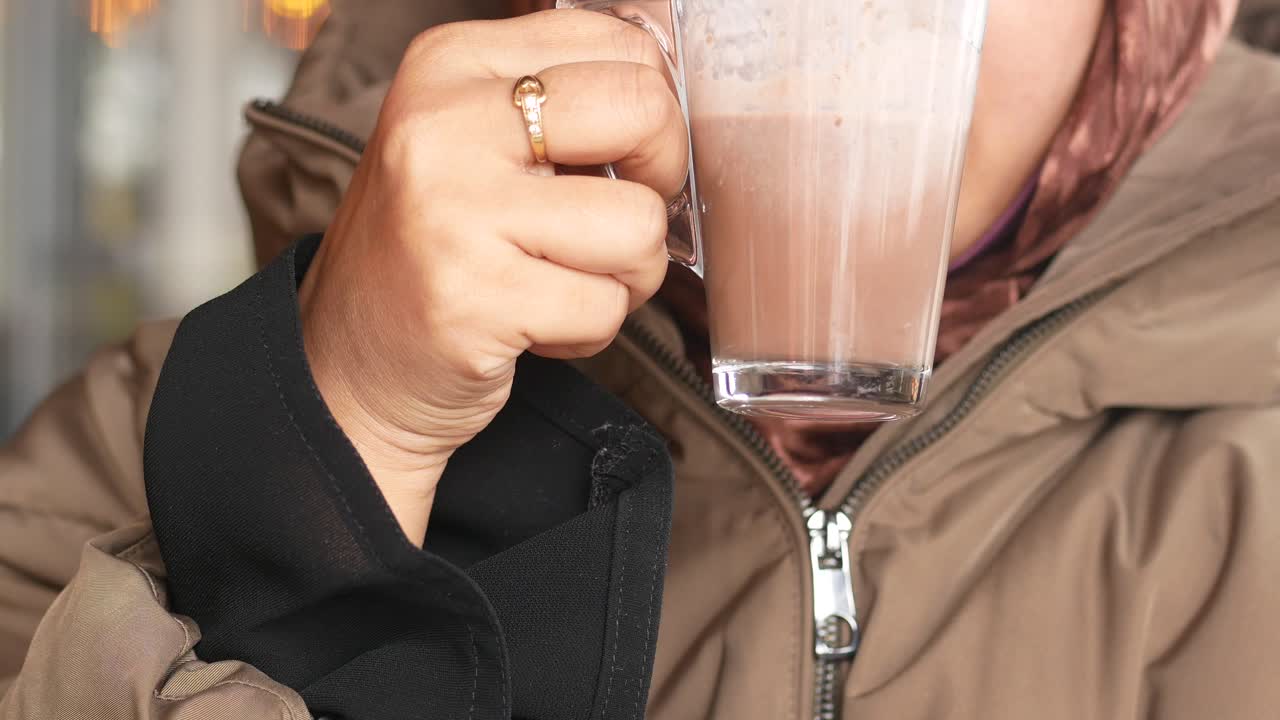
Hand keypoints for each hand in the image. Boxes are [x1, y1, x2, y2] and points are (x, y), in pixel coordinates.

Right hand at [297, 10, 687, 543]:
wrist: (348, 361)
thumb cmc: (432, 250)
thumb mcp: (475, 141)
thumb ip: (560, 102)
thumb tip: (669, 94)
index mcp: (452, 64)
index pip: (621, 46)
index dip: (653, 118)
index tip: (624, 161)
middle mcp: (445, 123)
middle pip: (643, 111)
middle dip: (660, 184)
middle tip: (614, 222)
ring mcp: (456, 209)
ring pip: (639, 224)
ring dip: (626, 275)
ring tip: (561, 281)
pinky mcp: (475, 295)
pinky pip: (605, 306)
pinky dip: (589, 330)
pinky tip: (534, 324)